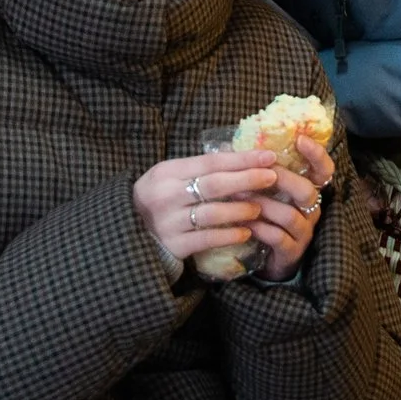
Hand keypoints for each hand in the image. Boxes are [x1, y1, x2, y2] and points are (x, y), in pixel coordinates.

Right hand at [133, 149, 280, 268]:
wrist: (128, 232)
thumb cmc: (158, 198)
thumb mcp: (170, 176)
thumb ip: (200, 167)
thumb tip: (241, 153)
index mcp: (167, 172)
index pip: (211, 162)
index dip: (242, 159)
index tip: (269, 156)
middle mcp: (166, 195)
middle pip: (214, 185)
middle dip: (247, 179)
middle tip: (272, 177)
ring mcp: (169, 222)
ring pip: (212, 214)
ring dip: (240, 209)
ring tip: (260, 207)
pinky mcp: (173, 246)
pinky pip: (206, 239)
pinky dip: (229, 235)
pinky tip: (246, 232)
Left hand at [246, 136, 336, 282]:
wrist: (265, 260)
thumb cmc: (266, 218)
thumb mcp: (268, 193)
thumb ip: (262, 172)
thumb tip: (238, 145)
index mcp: (309, 191)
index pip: (324, 171)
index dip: (316, 155)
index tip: (300, 139)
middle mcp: (312, 211)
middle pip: (307, 191)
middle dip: (283, 179)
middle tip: (259, 172)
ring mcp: (303, 233)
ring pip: (290, 215)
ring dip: (264, 204)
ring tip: (240, 195)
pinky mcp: (291, 252)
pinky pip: (278, 237)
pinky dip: (260, 228)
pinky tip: (244, 223)